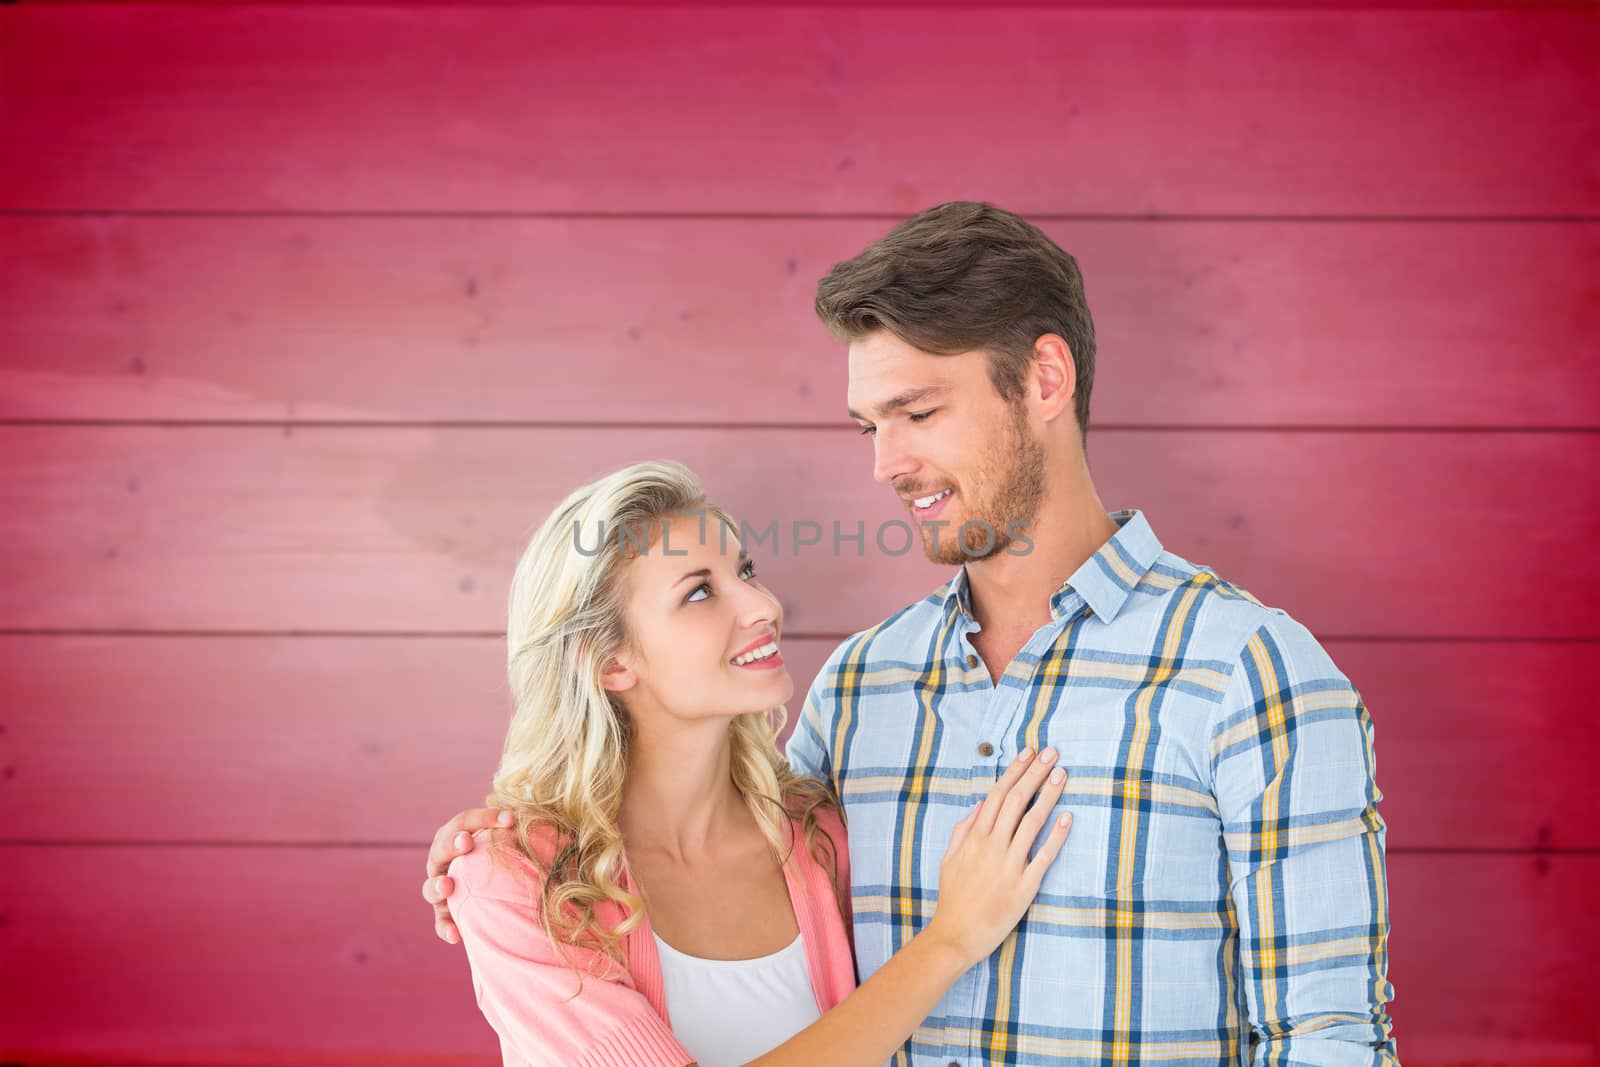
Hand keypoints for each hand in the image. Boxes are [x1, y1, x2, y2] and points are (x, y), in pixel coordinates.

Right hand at [422, 806, 514, 943]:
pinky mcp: (444, 913)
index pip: (465, 821)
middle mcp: (443, 860)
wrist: (499, 888)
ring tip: (447, 886)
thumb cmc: (507, 854)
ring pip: (431, 887)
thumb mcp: (511, 839)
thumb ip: (516, 829)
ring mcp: (441, 887)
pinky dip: (445, 928)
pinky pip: (441, 922)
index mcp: (457, 836)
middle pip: (441, 848)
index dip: (485, 817)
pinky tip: (455, 935)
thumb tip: (535, 817)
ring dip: (437, 885)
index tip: (511, 818)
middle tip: (466, 842)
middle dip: (452, 843)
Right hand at [922, 747, 1072, 967]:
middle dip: (1035, 774)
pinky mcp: (1024, 886)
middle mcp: (992, 846)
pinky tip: (1067, 817)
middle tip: (1052, 753)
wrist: (956, 935)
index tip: (1029, 753)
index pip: (998, 795)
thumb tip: (981, 804)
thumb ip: (963, 830)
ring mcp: (1009, 865)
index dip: (1015, 772)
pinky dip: (1056, 836)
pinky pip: (1044, 856)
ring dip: (1048, 795)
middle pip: (1017, 801)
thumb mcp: (949, 859)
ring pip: (1032, 822)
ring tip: (1062, 774)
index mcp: (975, 838)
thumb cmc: (953, 898)